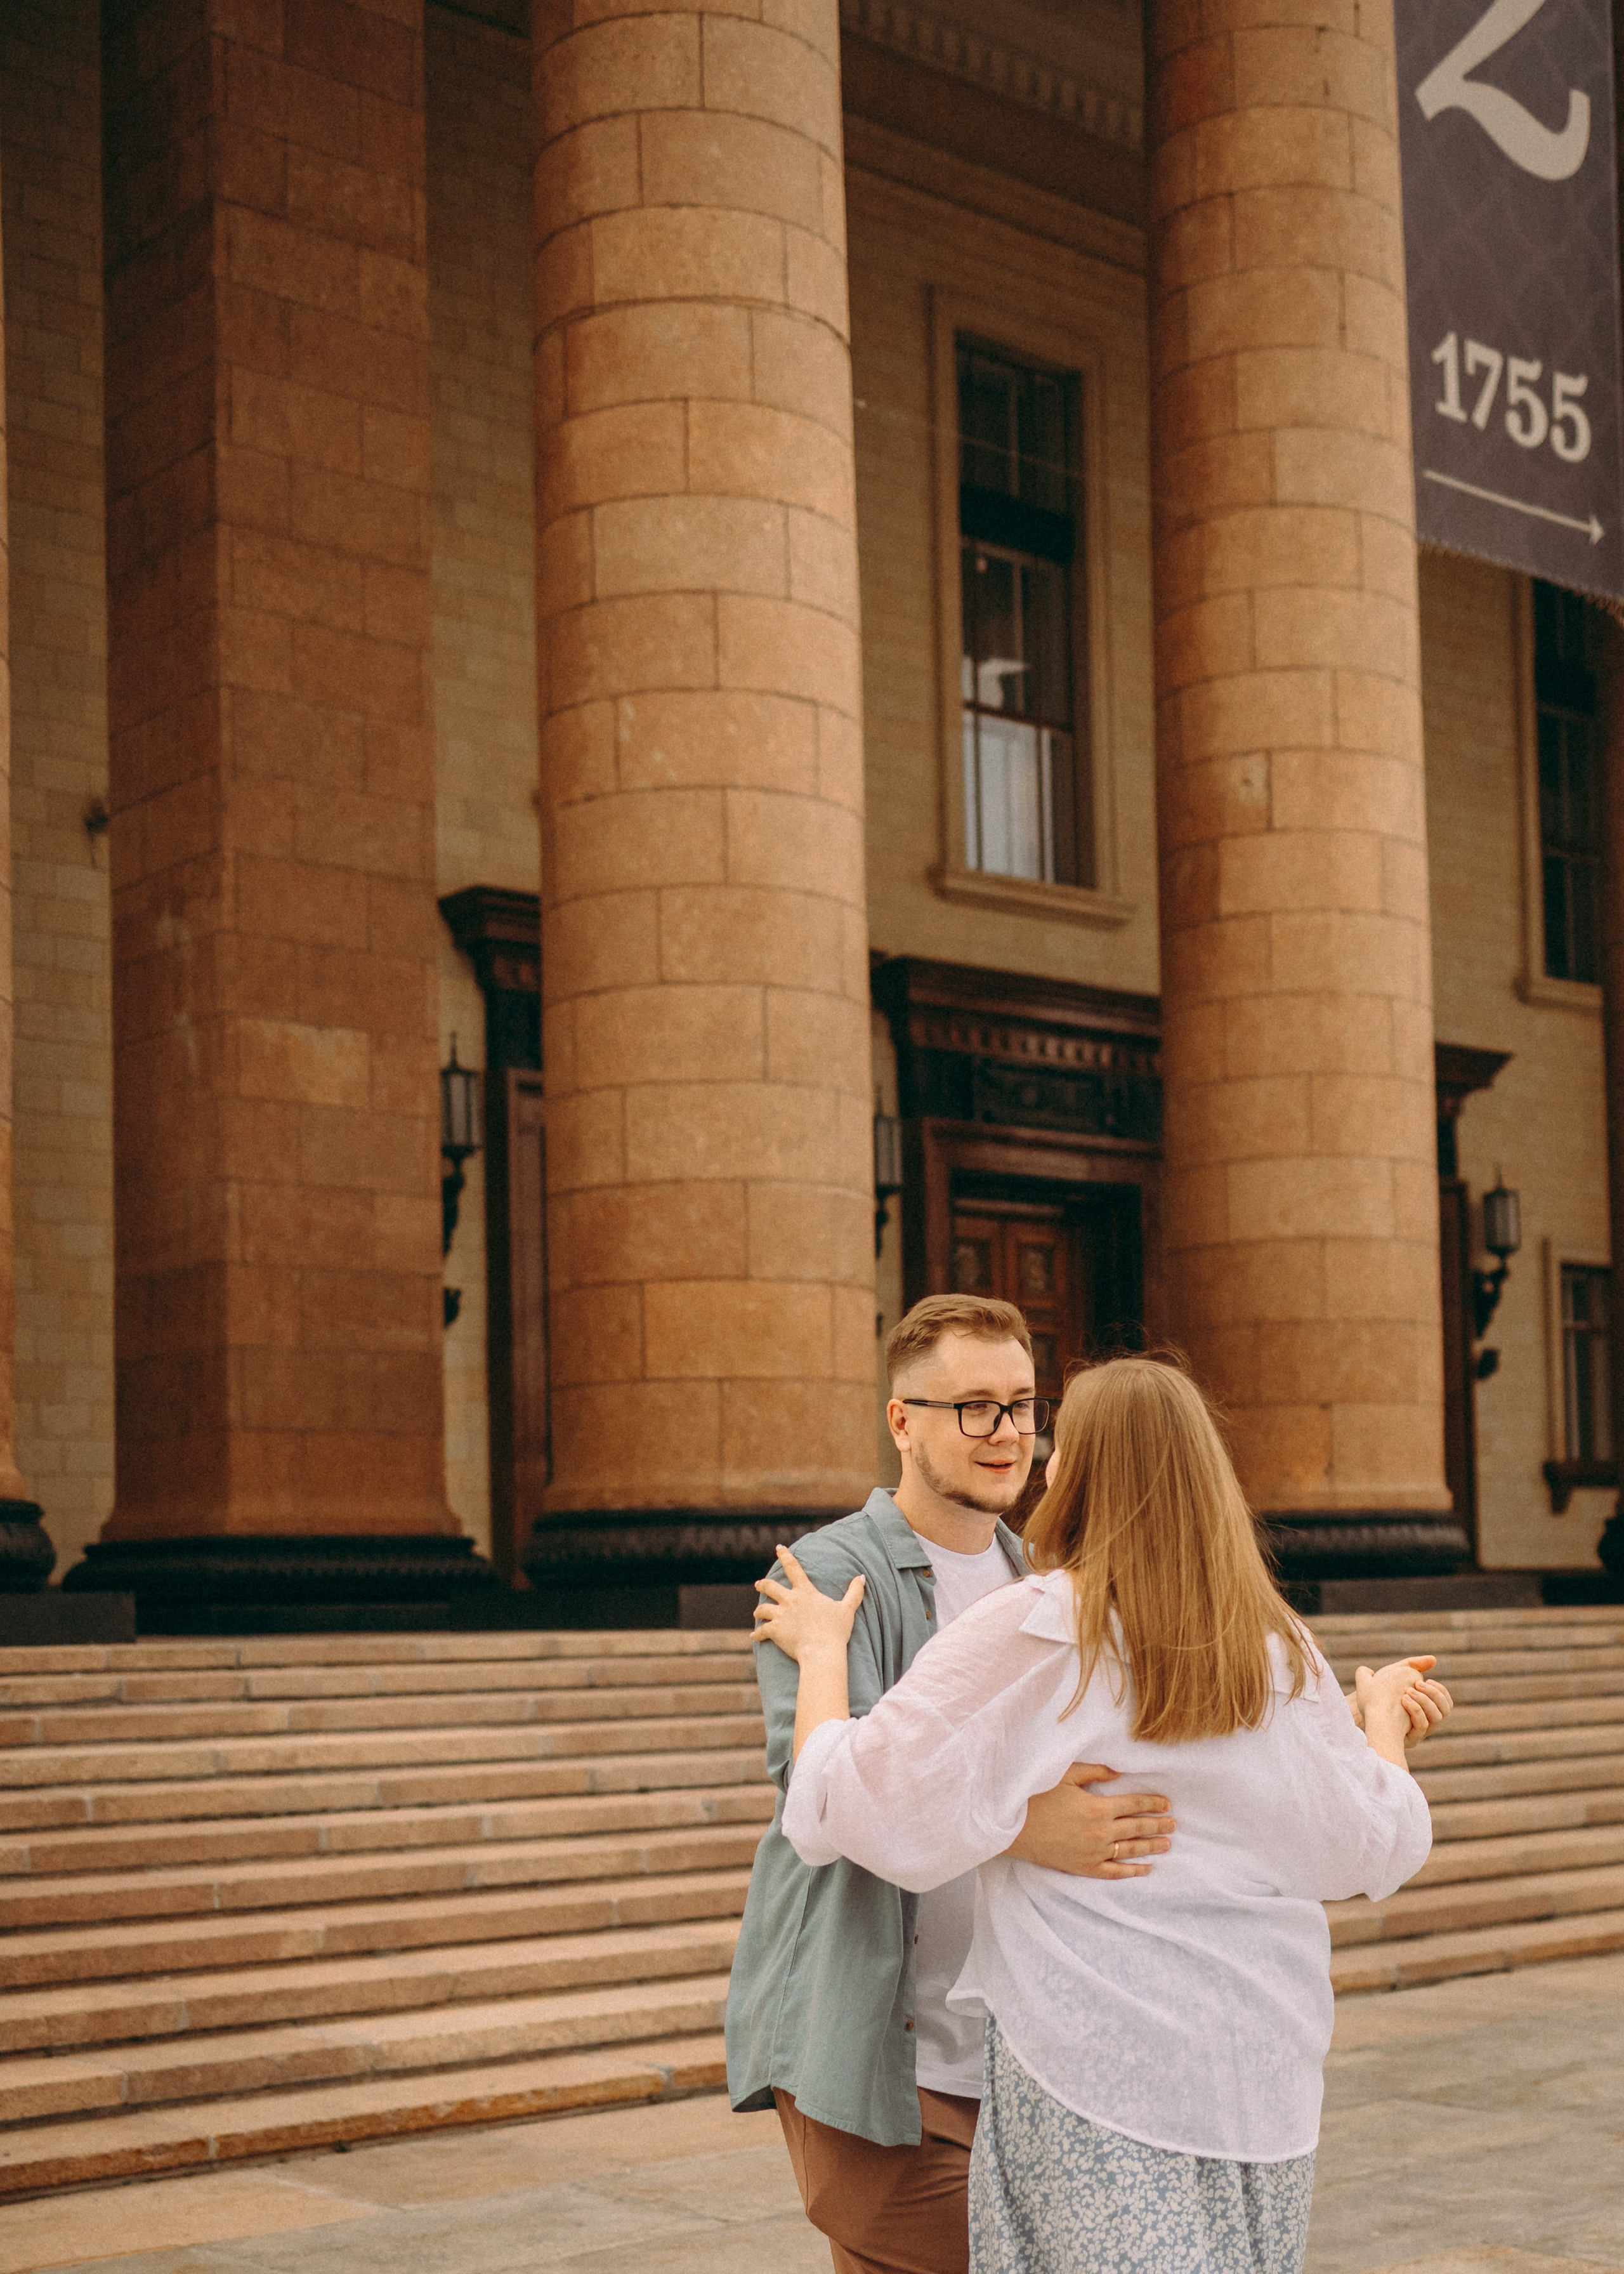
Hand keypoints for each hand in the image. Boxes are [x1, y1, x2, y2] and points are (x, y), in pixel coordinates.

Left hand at [754, 1544, 864, 1665]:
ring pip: (762, 1609)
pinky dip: (757, 1634)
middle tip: (758, 1585)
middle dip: (762, 1584)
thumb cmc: (835, 1631)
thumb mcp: (847, 1610)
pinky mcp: (774, 1631)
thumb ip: (854, 1592)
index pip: (793, 1568)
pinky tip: (754, 1637)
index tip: (778, 1547)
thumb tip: (861, 1577)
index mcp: (806, 1592)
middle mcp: (790, 1600)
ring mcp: (781, 1615)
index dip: (785, 1555)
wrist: (821, 1651)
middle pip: (770, 1587)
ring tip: (757, 1613)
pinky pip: (761, 1631)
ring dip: (759, 1611)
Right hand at [1006, 1764, 1174, 1878]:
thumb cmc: (1036, 1796)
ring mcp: (1094, 1852)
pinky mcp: (1084, 1867)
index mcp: (1098, 1807)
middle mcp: (1101, 1832)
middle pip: (1137, 1828)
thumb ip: (1095, 1772)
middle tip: (1173, 1824)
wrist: (1012, 1827)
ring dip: (1151, 1847)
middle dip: (1157, 1825)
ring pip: (1130, 1850)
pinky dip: (1132, 1871)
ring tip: (1167, 1844)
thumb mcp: (1065, 1776)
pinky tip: (1145, 1869)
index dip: (1152, 1803)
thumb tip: (1119, 1773)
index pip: (1134, 1804)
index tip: (1165, 1804)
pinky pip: (1114, 1872)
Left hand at [1355, 1655, 1453, 1753]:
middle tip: (1416, 1684)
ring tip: (1407, 1691)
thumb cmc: (1380, 1691)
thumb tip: (1434, 1660)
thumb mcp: (1396, 1674)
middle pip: (1445, 1710)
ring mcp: (1420, 1732)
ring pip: (1437, 1719)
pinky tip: (1402, 1700)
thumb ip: (1413, 1665)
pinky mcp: (1410, 1739)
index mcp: (1428, 1710)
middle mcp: (1428, 1722)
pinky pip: (1422, 1727)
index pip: (1447, 1704)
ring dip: (1425, 1701)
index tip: (1427, 1680)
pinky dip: (1416, 1711)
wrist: (1363, 1707)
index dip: (1441, 1691)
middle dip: (1433, 1694)